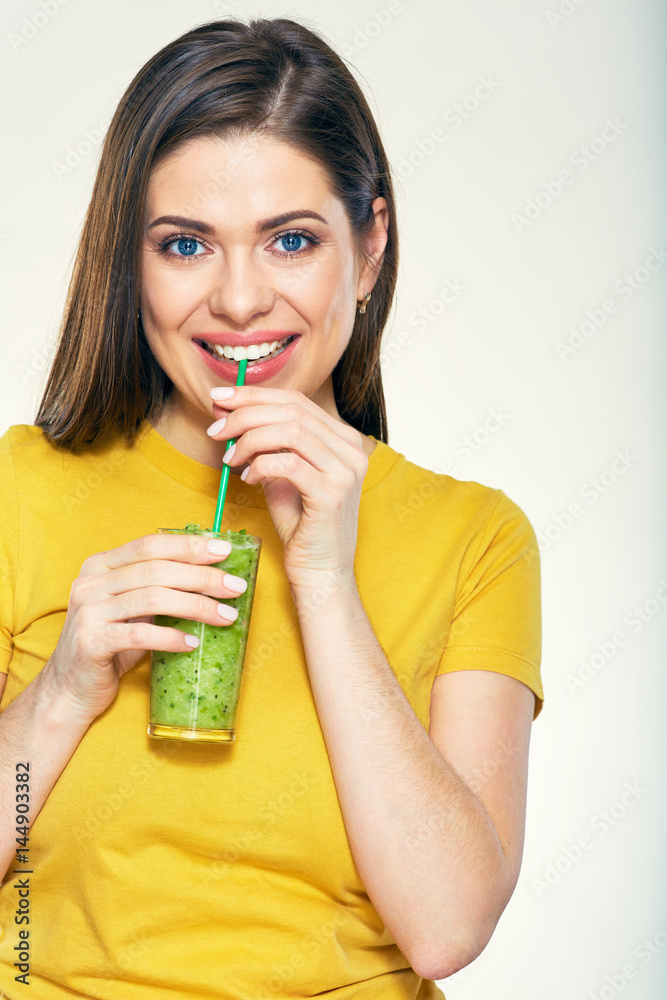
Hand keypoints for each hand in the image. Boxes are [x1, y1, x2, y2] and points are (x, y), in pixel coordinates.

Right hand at [44, 532, 247, 721]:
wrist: (70, 688)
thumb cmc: (110, 644)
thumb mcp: (131, 608)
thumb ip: (157, 587)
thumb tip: (212, 574)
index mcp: (100, 565)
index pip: (150, 544)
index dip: (189, 545)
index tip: (224, 549)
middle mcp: (91, 583)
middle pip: (157, 570)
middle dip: (203, 576)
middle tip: (236, 586)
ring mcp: (89, 611)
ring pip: (153, 598)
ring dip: (197, 606)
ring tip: (226, 616)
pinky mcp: (92, 642)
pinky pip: (141, 634)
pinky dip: (172, 637)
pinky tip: (193, 642)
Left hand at [208, 386, 368, 590]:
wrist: (320, 572)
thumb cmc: (301, 525)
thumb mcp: (281, 475)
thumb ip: (264, 444)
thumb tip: (227, 413)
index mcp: (343, 439)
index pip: (296, 400)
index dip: (254, 395)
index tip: (219, 398)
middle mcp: (351, 449)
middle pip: (291, 409)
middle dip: (245, 414)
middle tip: (216, 428)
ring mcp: (346, 471)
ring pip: (289, 431)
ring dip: (249, 439)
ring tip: (229, 458)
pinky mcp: (332, 494)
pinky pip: (288, 463)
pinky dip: (260, 465)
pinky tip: (248, 479)